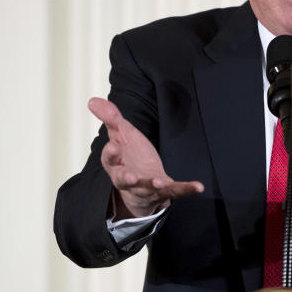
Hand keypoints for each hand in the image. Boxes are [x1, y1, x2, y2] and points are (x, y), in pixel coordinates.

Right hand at [88, 97, 203, 217]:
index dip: (111, 154)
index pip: (110, 159)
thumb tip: (92, 100)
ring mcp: (147, 187)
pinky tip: (198, 187)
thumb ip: (111, 118)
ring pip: (148, 188)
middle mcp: (128, 179)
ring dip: (153, 185)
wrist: (142, 181)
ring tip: (159, 182)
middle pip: (124, 180)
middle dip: (127, 179)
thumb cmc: (129, 155)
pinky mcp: (164, 191)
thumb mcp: (121, 134)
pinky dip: (187, 189)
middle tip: (130, 177)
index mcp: (115, 164)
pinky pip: (176, 191)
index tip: (113, 147)